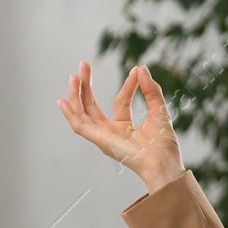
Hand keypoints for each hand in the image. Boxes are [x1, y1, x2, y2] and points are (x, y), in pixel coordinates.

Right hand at [58, 61, 185, 192]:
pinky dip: (70, 114)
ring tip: (74, 76)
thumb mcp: (159, 110)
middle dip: (87, 86)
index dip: (128, 85)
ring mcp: (103, 137)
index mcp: (125, 128)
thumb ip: (151, 90)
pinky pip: (80, 127)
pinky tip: (63, 101)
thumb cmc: (164, 145)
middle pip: (92, 106)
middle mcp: (111, 133)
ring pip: (83, 114)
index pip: (121, 101)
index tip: (136, 70)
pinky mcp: (99, 141)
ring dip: (76, 95)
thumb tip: (141, 68)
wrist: (164, 163)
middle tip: (84, 64)